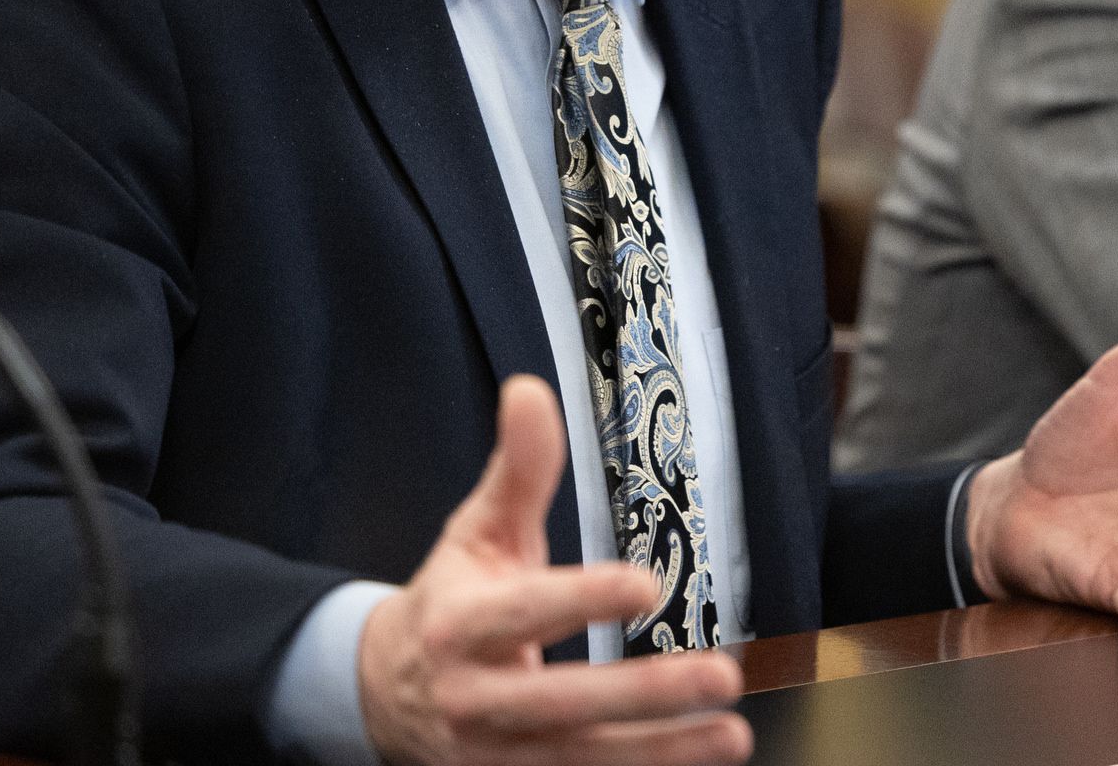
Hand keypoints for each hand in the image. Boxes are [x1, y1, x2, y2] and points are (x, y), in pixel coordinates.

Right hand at [356, 376, 746, 765]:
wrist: (384, 695)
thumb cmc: (450, 600)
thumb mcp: (477, 531)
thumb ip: (516, 469)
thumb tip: (532, 388)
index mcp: (460, 626)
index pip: (524, 614)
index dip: (581, 600)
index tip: (644, 585)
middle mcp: (475, 700)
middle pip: (562, 705)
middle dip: (644, 695)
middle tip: (720, 674)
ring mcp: (494, 756)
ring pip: (581, 761)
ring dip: (663, 752)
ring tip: (733, 735)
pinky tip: (701, 761)